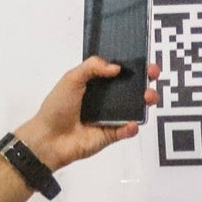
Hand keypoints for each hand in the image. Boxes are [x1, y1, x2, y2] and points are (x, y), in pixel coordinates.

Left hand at [13, 58, 161, 171]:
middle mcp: (108, 99)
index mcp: (98, 84)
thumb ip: (92, 67)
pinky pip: (127, 130)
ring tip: (148, 98)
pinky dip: (132, 127)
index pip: (121, 73)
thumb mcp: (71, 79)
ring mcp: (112, 117)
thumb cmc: (57, 106)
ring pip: (135, 109)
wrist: (49, 138)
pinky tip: (131, 124)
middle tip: (152, 77)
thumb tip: (117, 68)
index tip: (146, 64)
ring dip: (145, 102)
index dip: (135, 67)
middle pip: (133, 89)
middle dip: (146, 82)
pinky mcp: (112, 135)